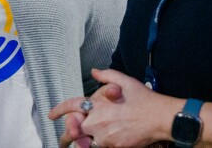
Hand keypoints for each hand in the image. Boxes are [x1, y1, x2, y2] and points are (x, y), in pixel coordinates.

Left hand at [55, 69, 177, 147]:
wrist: (160, 118)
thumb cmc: (144, 99)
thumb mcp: (125, 81)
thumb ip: (106, 75)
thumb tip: (94, 71)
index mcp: (98, 104)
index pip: (72, 106)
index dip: (59, 110)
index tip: (51, 115)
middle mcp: (98, 121)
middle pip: (76, 130)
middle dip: (69, 133)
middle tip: (65, 138)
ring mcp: (106, 136)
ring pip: (87, 142)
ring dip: (85, 141)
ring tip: (83, 141)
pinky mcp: (115, 147)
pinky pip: (101, 147)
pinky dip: (99, 145)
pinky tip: (101, 141)